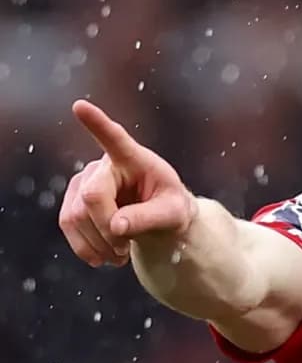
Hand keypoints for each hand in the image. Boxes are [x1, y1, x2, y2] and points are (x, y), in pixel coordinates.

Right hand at [59, 100, 197, 266]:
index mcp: (134, 158)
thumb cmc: (171, 209)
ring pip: (76, 216)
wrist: (160, 220)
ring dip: (98, 244)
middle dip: (108, 230)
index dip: (96, 123)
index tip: (80, 106)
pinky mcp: (72, 200)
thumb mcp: (173, 214)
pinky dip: (86, 248)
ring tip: (121, 254)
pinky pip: (67, 226)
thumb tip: (116, 227)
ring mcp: (83, 181)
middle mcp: (103, 164)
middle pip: (91, 198)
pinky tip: (104, 256)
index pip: (114, 138)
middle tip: (127, 249)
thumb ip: (149, 218)